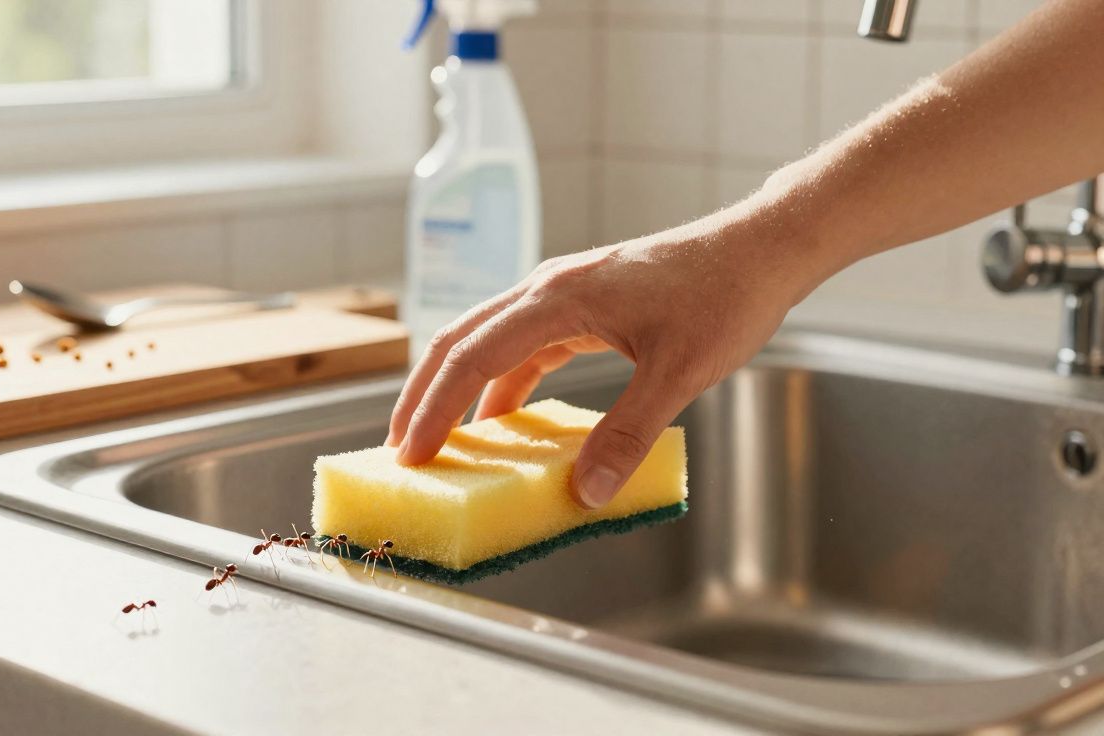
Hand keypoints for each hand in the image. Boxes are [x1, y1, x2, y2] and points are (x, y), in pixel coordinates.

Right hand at [385, 212, 818, 508]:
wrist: (760, 249)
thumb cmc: (725, 297)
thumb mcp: (679, 373)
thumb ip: (628, 434)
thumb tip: (584, 493)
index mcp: (559, 298)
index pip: (473, 355)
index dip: (435, 408)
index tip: (410, 452)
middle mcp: (548, 288)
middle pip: (460, 340)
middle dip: (424, 395)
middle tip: (401, 448)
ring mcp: (562, 292)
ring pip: (486, 340)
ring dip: (457, 388)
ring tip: (439, 438)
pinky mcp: (581, 304)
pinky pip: (522, 345)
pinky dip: (501, 383)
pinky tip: (503, 419)